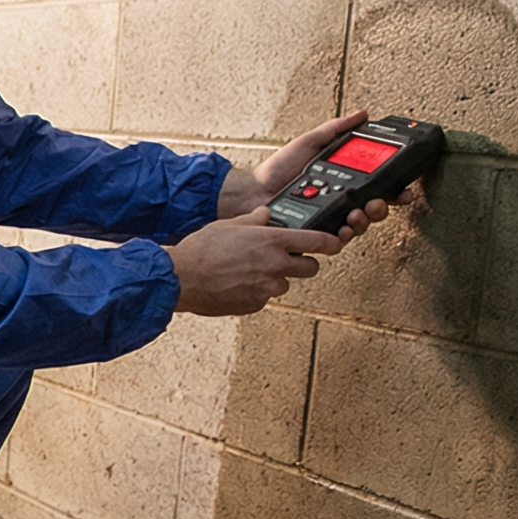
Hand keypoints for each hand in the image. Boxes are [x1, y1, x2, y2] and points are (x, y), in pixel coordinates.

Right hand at [165, 208, 345, 315]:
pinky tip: (236, 284)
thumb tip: (264, 214)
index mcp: (273, 241)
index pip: (318, 242)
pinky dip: (255, 292)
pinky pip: (264, 297)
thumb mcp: (228, 225)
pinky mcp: (256, 304)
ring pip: (284, 284)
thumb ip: (253, 220)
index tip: (335, 243)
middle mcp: (276, 265)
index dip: (331, 242)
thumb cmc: (201, 249)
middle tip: (286, 260)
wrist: (182, 278)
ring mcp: (267, 288)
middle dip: (303, 263)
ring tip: (248, 272)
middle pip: (311, 268)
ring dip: (274, 279)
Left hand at [218, 109, 420, 242]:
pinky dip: (345, 235)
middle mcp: (342, 202)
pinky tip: (345, 228)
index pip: (378, 188)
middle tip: (375, 203)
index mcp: (345, 182)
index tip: (404, 191)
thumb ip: (336, 130)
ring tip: (358, 214)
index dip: (396, 191)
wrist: (254, 190)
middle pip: (375, 210)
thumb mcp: (310, 143)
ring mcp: (331, 219)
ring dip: (366, 221)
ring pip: (360, 226)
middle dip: (382, 208)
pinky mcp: (317, 234)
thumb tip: (362, 114)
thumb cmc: (278, 169)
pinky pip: (338, 240)